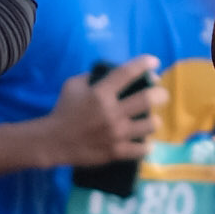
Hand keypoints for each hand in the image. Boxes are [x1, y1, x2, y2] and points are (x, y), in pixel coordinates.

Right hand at [47, 57, 161, 166]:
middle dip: (160, 94)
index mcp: (100, 93)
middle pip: (147, 99)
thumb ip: (93, 77)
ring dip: (154, 120)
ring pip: (150, 125)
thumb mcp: (72, 85)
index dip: (144, 64)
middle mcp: (111, 112)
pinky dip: (146, 145)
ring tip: (151, 120)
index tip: (155, 61)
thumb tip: (114, 72)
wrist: (53, 141)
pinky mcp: (116, 152)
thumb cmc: (64, 110)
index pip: (127, 73)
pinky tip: (145, 142)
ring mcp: (115, 134)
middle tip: (161, 95)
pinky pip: (142, 149)